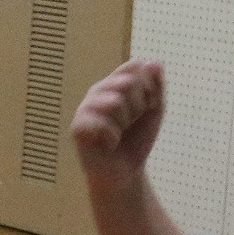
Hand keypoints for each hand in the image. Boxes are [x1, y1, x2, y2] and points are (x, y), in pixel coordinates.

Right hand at [71, 60, 165, 190]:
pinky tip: (110, 143)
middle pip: (128, 82)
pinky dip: (113, 136)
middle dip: (139, 106)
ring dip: (125, 122)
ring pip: (115, 101)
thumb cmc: (136, 138)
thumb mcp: (155, 109)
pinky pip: (102, 122)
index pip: (135, 67)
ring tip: (119, 132)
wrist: (126, 172)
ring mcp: (85, 108)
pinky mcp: (77, 127)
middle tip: (131, 122)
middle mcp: (97, 91)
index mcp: (114, 83)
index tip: (148, 106)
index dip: (149, 88)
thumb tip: (153, 62)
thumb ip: (156, 85)